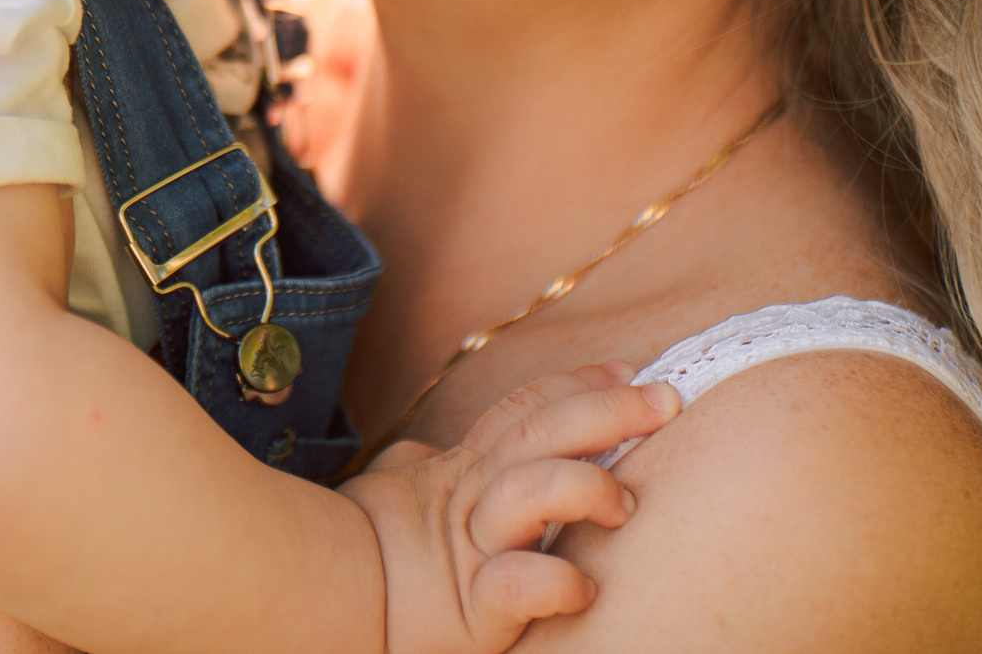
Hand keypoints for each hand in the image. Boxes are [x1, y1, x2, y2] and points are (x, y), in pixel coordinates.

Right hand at [339, 363, 680, 653]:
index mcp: (459, 475)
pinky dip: (556, 581)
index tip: (627, 369)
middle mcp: (471, 503)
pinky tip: (584, 588)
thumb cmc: (360, 563)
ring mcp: (471, 554)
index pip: (523, 411)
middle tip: (665, 400)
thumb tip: (425, 451)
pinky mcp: (473, 611)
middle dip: (606, 410)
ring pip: (531, 494)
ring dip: (583, 486)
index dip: (576, 384)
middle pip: (540, 433)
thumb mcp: (392, 503)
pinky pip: (519, 584)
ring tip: (623, 504)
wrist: (316, 607)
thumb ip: (418, 473)